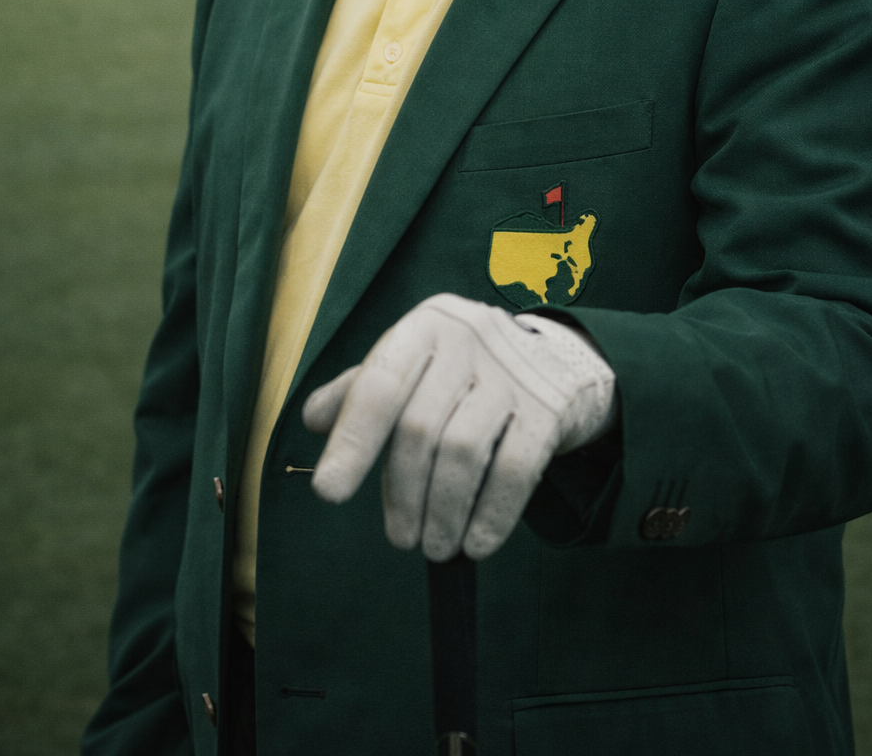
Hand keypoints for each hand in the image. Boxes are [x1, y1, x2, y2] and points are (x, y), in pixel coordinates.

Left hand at [302, 293, 616, 561]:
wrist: (558, 360)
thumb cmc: (466, 368)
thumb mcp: (416, 364)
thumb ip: (363, 390)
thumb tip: (312, 419)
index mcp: (426, 325)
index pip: (379, 385)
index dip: (351, 441)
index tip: (328, 492)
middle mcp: (469, 338)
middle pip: (419, 428)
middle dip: (402, 493)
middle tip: (400, 538)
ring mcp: (514, 372)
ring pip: (463, 452)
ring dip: (442, 512)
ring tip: (434, 546)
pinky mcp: (550, 407)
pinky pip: (514, 470)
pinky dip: (490, 516)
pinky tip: (475, 543)